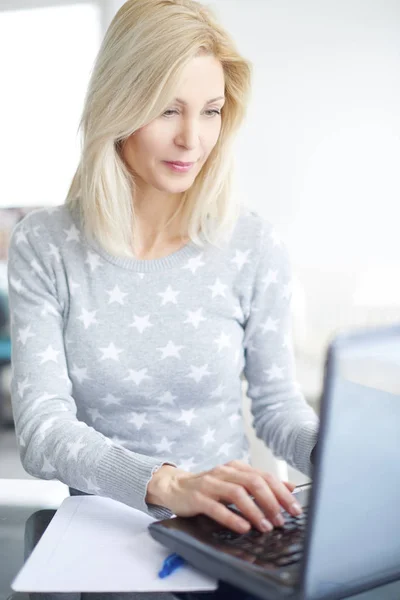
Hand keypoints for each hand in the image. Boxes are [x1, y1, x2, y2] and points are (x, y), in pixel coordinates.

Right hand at [147, 460, 300, 533]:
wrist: (175, 486)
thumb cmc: (209, 487)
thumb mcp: (236, 482)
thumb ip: (260, 484)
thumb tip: (290, 487)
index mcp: (236, 468)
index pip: (264, 476)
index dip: (282, 492)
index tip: (294, 509)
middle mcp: (225, 472)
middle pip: (253, 482)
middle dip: (272, 501)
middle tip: (282, 519)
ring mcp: (210, 484)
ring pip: (237, 493)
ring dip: (255, 511)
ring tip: (266, 526)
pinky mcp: (198, 498)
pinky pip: (217, 507)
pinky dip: (232, 518)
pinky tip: (244, 527)